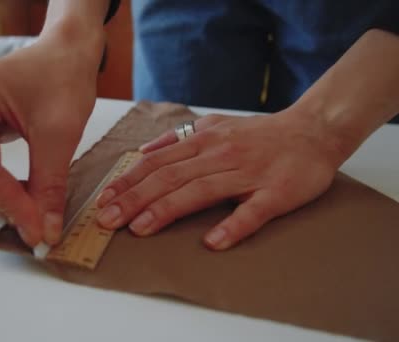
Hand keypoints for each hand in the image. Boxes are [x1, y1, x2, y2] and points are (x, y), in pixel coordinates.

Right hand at [0, 25, 103, 246]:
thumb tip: (45, 229)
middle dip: (0, 205)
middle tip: (36, 225)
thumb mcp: (60, 133)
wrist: (64, 52)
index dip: (9, 205)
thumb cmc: (62, 75)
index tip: (36, 230)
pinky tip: (18, 191)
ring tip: (30, 208)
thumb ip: (49, 185)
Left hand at [95, 109, 348, 249]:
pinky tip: (212, 243)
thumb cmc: (259, 133)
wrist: (313, 130)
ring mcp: (248, 173)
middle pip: (170, 178)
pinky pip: (252, 211)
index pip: (157, 163)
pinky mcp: (276, 192)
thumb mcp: (214, 124)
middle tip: (107, 220)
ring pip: (201, 192)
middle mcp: (220, 155)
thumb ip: (178, 137)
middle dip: (135, 200)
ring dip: (167, 210)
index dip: (128, 182)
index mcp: (204, 140)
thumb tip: (144, 151)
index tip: (104, 200)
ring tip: (140, 229)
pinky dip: (232, 227)